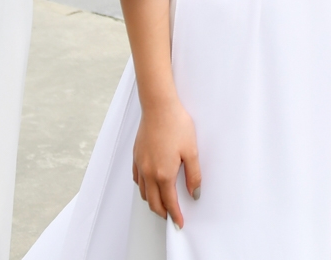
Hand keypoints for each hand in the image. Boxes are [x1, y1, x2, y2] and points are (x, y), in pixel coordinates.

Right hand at [132, 97, 201, 227]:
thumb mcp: (191, 151)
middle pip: (153, 202)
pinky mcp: (136, 156)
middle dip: (162, 213)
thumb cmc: (176, 125)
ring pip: (143, 193)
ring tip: (162, 203)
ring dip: (152, 201)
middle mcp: (149, 173)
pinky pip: (137, 179)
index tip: (179, 223)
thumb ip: (193, 175)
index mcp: (163, 174)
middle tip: (171, 217)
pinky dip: (143, 188)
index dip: (175, 215)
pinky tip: (149, 185)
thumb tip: (194, 193)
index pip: (169, 202)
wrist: (158, 107)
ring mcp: (140, 165)